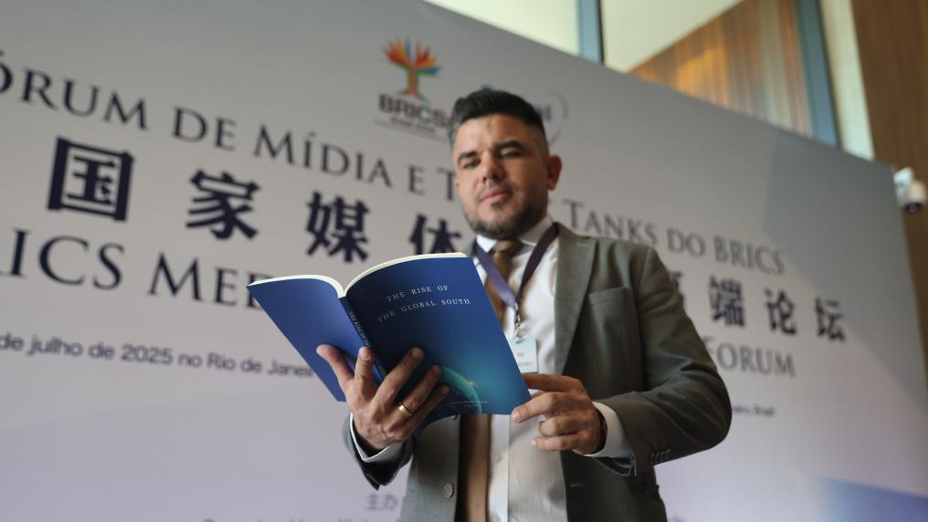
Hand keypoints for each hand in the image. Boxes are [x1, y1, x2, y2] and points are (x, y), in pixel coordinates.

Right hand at [316, 344, 447, 452]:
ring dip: (425, 384)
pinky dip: (434, 400)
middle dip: (405, 369)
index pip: (360, 379)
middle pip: (391, 387)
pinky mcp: (406, 430)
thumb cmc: (360, 404)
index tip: (367, 349)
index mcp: (359, 397)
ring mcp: (391, 421)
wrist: (369, 439)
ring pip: (411, 401)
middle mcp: (375, 409)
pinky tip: (443, 387)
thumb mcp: (347, 387)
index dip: (363, 365)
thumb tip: (322, 346)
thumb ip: (338, 365)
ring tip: (436, 368)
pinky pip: (422, 413)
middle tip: (418, 351)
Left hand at [512, 373, 604, 454]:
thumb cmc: (571, 410)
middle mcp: (579, 401)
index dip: (530, 381)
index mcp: (571, 386)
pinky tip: (538, 442)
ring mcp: (583, 420)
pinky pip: (560, 443)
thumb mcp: (561, 397)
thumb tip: (517, 397)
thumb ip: (541, 396)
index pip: (548, 380)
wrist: (597, 428)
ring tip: (541, 428)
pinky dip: (544, 444)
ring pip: (555, 425)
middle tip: (516, 415)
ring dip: (542, 428)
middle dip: (530, 408)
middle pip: (551, 401)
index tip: (515, 382)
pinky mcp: (584, 438)